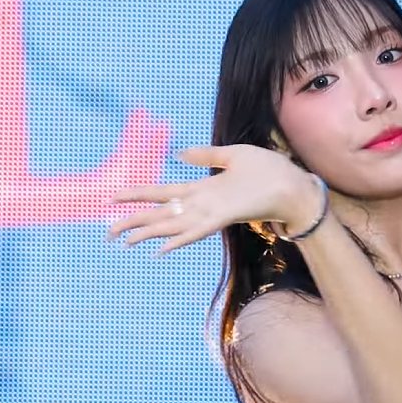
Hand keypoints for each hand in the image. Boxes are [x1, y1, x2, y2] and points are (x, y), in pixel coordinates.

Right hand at [106, 144, 321, 254]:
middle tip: (106, 233)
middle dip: (132, 222)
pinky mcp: (223, 216)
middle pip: (160, 214)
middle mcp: (202, 204)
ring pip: (170, 224)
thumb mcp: (233, 155)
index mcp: (202, 190)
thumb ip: (205, 155)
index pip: (163, 194)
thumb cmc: (269, 171)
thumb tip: (178, 153)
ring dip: (145, 232)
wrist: (295, 187)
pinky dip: (176, 240)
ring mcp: (211, 211)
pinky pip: (195, 230)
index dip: (138, 196)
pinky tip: (157, 249)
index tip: (113, 199)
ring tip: (121, 241)